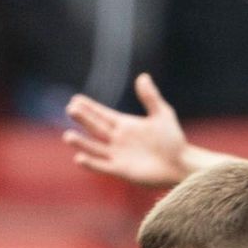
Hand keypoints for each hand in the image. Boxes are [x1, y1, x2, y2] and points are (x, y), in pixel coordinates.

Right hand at [64, 73, 192, 187]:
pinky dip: (91, 163)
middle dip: (83, 119)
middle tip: (70, 109)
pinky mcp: (120, 170)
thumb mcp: (162, 114)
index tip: (75, 99)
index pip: (102, 114)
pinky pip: (102, 166)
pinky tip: (79, 158)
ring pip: (94, 147)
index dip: (89, 107)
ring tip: (68, 136)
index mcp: (125, 124)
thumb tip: (142, 77)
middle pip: (95, 127)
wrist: (180, 164)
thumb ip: (150, 97)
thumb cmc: (173, 140)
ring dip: (82, 142)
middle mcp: (117, 139)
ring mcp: (117, 155)